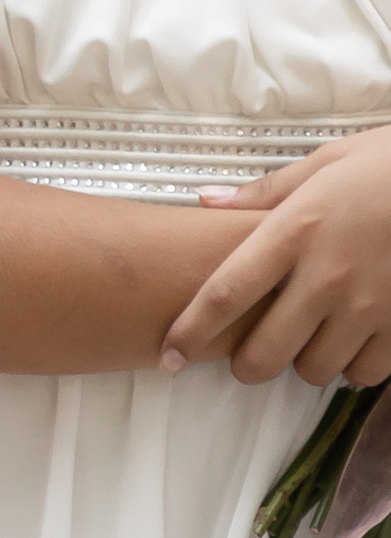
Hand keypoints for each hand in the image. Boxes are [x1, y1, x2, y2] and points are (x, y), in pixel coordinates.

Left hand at [164, 125, 390, 386]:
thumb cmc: (385, 165)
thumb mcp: (322, 164)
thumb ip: (264, 192)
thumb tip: (205, 200)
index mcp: (292, 232)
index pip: (226, 293)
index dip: (191, 331)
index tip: (168, 355)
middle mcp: (325, 277)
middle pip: (266, 349)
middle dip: (246, 367)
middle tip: (244, 362)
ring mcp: (368, 307)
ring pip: (316, 369)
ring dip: (301, 364)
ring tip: (303, 344)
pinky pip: (365, 373)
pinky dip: (350, 368)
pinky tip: (348, 346)